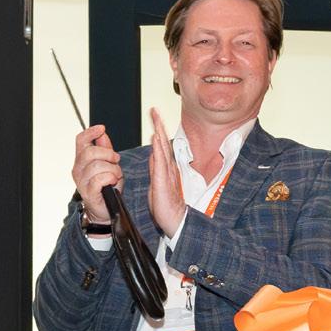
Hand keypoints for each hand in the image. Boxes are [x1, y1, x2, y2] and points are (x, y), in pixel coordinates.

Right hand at [72, 125, 119, 222]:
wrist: (105, 209)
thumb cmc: (106, 186)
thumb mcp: (108, 163)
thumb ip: (105, 148)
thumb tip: (102, 133)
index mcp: (81, 160)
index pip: (81, 141)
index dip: (90, 132)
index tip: (101, 129)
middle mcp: (78, 169)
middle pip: (89, 152)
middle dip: (108, 154)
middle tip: (115, 160)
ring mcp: (81, 182)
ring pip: (96, 166)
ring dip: (112, 169)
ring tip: (116, 175)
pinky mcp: (88, 192)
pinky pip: (99, 179)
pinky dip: (110, 178)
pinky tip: (112, 182)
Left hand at [146, 109, 183, 238]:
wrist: (176, 220)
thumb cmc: (167, 206)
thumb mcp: (158, 184)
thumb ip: (157, 169)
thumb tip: (154, 155)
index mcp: (165, 168)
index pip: (160, 146)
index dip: (157, 130)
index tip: (154, 117)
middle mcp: (167, 167)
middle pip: (162, 142)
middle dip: (158, 125)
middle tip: (154, 110)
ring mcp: (166, 173)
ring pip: (162, 148)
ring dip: (158, 132)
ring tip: (156, 118)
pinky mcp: (163, 181)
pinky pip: (160, 162)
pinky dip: (158, 149)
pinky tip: (156, 139)